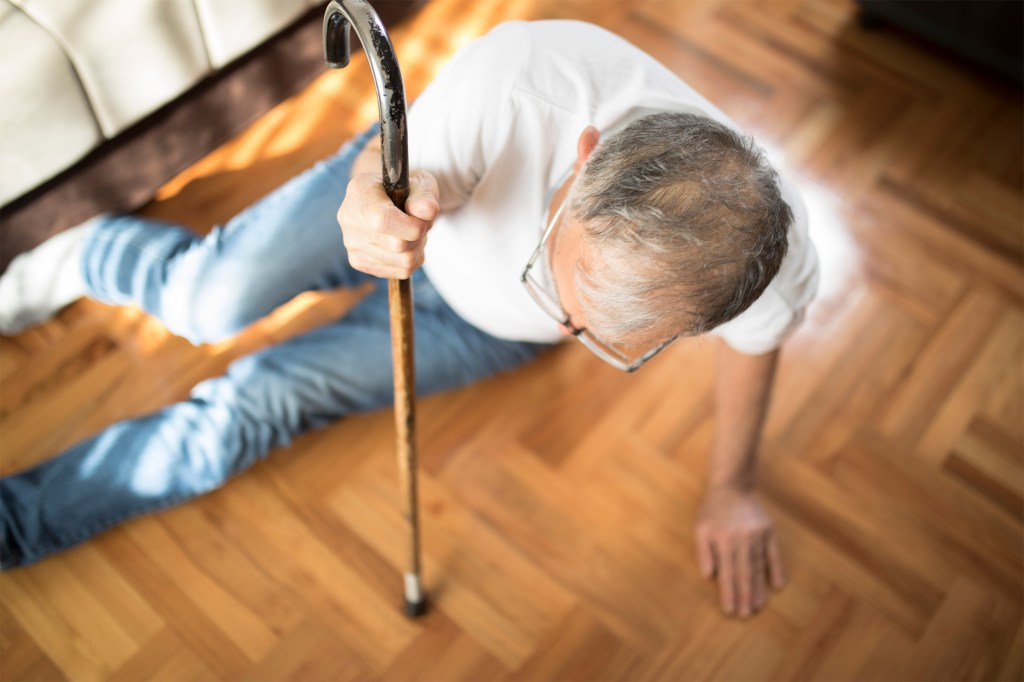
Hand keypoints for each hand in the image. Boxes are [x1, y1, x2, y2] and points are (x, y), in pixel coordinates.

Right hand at [337, 170, 439, 278]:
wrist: (390, 199)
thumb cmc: (407, 189)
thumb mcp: (421, 183)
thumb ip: (425, 196)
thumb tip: (427, 211)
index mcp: (359, 191)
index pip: (382, 221)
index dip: (411, 226)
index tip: (424, 218)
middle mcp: (349, 218)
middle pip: (397, 245)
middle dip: (419, 235)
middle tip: (420, 222)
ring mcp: (351, 243)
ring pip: (402, 261)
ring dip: (417, 248)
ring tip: (411, 232)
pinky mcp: (359, 262)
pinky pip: (400, 271)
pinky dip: (412, 260)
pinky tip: (405, 244)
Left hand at [695, 486, 785, 616]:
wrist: (732, 486)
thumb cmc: (712, 510)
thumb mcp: (701, 528)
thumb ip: (703, 552)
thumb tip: (708, 576)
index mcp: (723, 541)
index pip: (726, 573)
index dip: (728, 593)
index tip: (730, 610)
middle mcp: (742, 540)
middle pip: (744, 574)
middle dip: (745, 596)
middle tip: (746, 614)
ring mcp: (757, 536)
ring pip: (758, 567)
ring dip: (759, 588)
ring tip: (758, 606)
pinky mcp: (769, 531)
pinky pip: (774, 554)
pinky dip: (776, 570)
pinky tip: (777, 585)